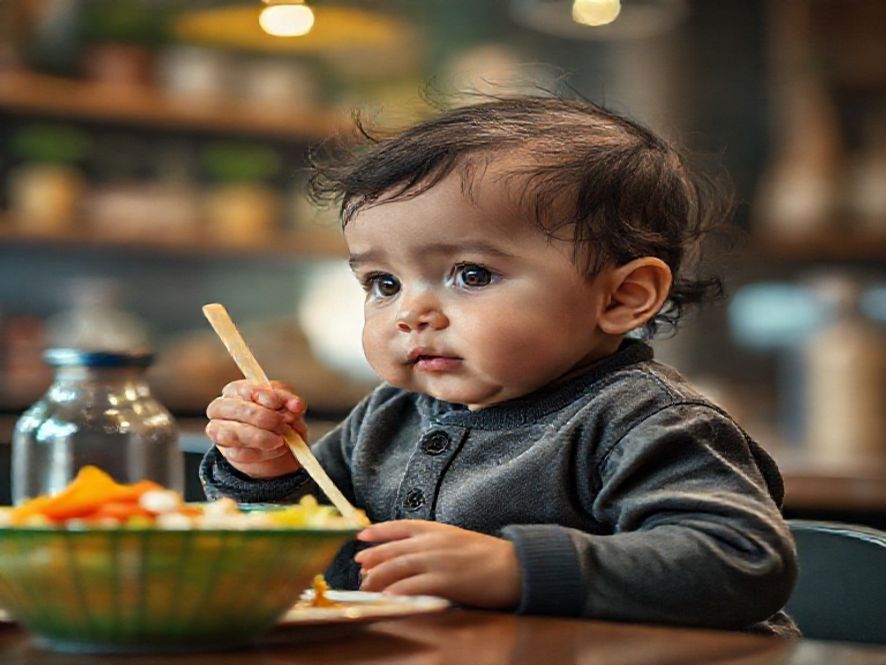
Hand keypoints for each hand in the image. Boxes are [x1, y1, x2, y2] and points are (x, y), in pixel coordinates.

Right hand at [205, 380, 306, 478]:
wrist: (278, 444)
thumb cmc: (278, 416)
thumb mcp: (287, 403)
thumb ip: (291, 401)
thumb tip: (296, 406)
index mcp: (235, 390)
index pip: (244, 389)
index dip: (264, 396)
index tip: (279, 404)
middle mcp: (221, 408)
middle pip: (237, 409)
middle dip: (263, 417)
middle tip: (283, 424)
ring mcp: (220, 431)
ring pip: (233, 433)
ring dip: (260, 437)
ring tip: (281, 439)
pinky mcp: (227, 452)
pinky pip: (240, 453)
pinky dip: (262, 452)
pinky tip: (277, 449)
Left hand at [354, 520, 520, 609]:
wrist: (514, 566)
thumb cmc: (488, 555)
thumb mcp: (457, 538)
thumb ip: (435, 541)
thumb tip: (413, 552)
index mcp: (436, 529)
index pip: (399, 526)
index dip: (378, 531)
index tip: (361, 536)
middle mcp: (432, 542)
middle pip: (392, 550)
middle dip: (372, 559)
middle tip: (360, 569)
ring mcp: (436, 561)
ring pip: (396, 568)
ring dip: (377, 578)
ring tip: (367, 587)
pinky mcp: (444, 581)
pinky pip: (412, 587)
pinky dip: (396, 592)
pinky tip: (387, 598)